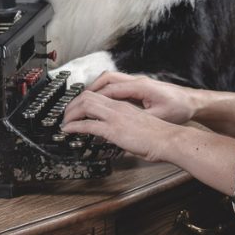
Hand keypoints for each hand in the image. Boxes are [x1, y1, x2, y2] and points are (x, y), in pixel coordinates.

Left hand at [61, 91, 176, 162]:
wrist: (169, 140)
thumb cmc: (159, 136)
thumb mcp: (139, 126)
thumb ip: (125, 127)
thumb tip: (115, 136)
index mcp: (124, 105)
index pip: (98, 95)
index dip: (83, 100)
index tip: (76, 108)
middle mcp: (118, 107)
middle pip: (88, 96)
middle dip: (72, 104)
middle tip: (65, 114)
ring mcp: (116, 117)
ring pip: (85, 105)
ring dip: (71, 113)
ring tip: (64, 122)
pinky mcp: (114, 129)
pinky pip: (88, 124)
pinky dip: (75, 126)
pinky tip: (68, 130)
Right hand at [87, 71, 197, 124]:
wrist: (192, 102)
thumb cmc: (179, 108)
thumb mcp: (159, 117)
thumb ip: (139, 120)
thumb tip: (122, 127)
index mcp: (139, 87)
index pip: (109, 89)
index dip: (92, 98)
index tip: (80, 108)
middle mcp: (136, 81)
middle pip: (105, 79)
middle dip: (88, 91)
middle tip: (75, 105)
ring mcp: (137, 83)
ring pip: (109, 80)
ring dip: (96, 90)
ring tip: (84, 104)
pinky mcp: (139, 87)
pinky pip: (116, 86)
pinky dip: (105, 92)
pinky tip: (101, 104)